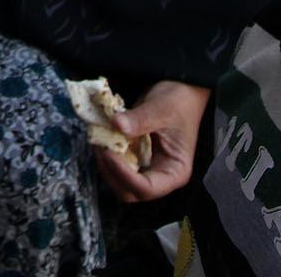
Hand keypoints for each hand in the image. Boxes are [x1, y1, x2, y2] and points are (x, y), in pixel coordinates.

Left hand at [95, 80, 209, 202]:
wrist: (181, 89)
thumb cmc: (179, 101)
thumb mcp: (161, 109)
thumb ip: (140, 120)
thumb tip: (116, 125)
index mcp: (175, 171)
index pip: (147, 189)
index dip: (124, 175)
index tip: (109, 153)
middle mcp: (161, 175)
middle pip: (130, 191)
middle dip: (111, 172)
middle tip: (100, 146)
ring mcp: (147, 168)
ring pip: (119, 180)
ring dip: (106, 164)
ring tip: (98, 139)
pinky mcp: (136, 158)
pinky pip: (117, 165)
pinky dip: (106, 155)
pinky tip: (101, 137)